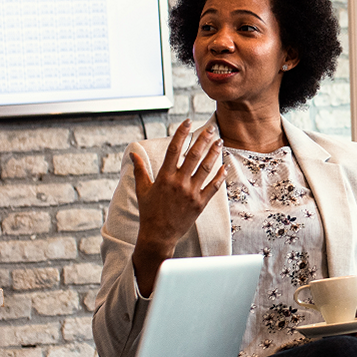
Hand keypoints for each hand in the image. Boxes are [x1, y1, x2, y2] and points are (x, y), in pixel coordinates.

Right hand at [132, 119, 225, 295]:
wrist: (158, 236)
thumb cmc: (149, 212)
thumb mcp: (142, 190)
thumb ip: (140, 170)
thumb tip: (133, 153)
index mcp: (164, 177)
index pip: (174, 149)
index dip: (181, 133)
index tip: (187, 121)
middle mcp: (179, 183)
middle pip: (194, 155)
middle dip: (203, 139)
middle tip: (211, 128)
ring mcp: (191, 193)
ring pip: (206, 168)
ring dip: (214, 153)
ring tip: (219, 141)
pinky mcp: (200, 203)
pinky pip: (213, 187)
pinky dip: (219, 176)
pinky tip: (224, 166)